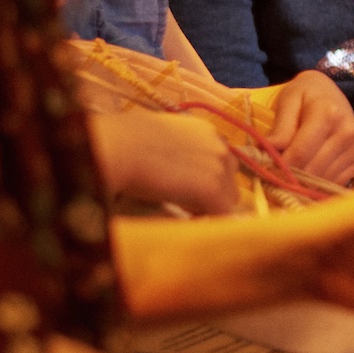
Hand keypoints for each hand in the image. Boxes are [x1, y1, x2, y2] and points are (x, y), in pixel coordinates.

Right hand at [90, 108, 240, 215]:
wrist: (123, 147)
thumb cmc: (130, 141)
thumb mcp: (165, 137)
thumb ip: (182, 151)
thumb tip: (179, 168)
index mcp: (208, 131)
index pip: (221, 161)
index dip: (206, 178)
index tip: (188, 187)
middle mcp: (220, 146)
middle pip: (230, 180)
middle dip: (213, 193)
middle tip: (185, 201)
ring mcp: (219, 167)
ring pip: (228, 198)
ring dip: (210, 206)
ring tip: (182, 208)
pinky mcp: (213, 189)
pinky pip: (222, 214)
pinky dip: (208, 221)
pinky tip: (187, 221)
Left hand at [264, 71, 353, 184]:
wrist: (330, 90)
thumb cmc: (305, 95)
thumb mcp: (288, 101)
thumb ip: (279, 128)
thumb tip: (267, 153)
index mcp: (328, 113)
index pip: (300, 154)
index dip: (280, 167)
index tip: (266, 171)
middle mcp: (348, 131)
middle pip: (313, 170)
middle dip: (291, 177)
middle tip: (275, 175)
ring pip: (324, 180)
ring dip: (305, 183)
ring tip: (292, 173)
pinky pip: (336, 182)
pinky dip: (320, 183)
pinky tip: (311, 171)